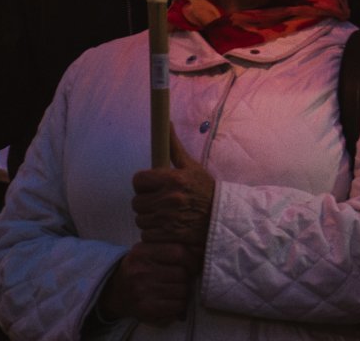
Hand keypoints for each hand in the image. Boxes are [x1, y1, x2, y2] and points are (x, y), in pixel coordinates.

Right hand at [97, 241, 193, 323]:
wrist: (115, 293)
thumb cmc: (138, 269)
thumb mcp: (146, 251)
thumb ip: (167, 249)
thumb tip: (199, 255)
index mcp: (142, 252)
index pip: (178, 252)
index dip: (191, 260)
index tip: (193, 265)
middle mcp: (140, 270)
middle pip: (182, 274)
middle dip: (187, 278)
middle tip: (182, 280)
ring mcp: (142, 291)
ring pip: (183, 291)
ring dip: (184, 292)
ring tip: (176, 290)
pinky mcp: (145, 309)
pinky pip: (177, 306)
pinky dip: (180, 305)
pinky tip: (173, 301)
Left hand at [131, 128, 215, 272]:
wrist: (223, 219)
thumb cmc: (205, 191)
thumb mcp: (192, 167)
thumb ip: (173, 147)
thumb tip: (166, 123)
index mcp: (173, 179)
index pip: (138, 180)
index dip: (143, 183)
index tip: (151, 186)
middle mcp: (169, 198)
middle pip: (136, 202)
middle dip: (145, 201)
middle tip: (159, 201)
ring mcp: (168, 219)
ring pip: (140, 219)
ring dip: (149, 218)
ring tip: (164, 215)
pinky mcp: (168, 236)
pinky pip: (146, 235)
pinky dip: (153, 233)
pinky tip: (166, 228)